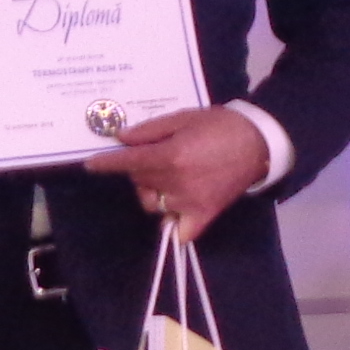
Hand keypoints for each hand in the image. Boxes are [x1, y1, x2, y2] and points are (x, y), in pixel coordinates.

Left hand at [86, 104, 271, 242]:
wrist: (258, 141)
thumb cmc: (220, 125)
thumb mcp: (183, 117)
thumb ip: (150, 130)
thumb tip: (121, 138)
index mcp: (171, 156)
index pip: (128, 163)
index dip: (106, 163)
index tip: (90, 165)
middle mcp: (177, 182)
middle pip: (139, 180)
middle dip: (138, 168)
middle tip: (155, 156)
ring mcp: (190, 202)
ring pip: (152, 202)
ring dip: (152, 191)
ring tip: (168, 178)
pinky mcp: (204, 214)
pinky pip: (181, 231)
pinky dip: (173, 226)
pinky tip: (173, 212)